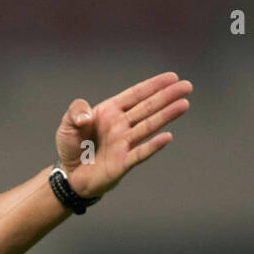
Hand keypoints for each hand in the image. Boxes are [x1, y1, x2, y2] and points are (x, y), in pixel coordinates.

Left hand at [55, 71, 191, 199]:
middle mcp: (121, 125)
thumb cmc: (71, 147)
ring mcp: (124, 143)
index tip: (172, 77)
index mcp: (110, 112)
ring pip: (148, 126)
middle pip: (147, 108)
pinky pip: (140, 153)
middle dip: (167, 96)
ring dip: (166, 116)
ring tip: (184, 104)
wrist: (70, 175)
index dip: (153, 86)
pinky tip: (167, 137)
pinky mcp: (123, 162)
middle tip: (187, 86)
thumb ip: (75, 111)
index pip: (135, 95)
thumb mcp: (66, 124)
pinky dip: (152, 146)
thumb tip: (86, 117)